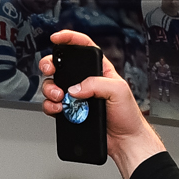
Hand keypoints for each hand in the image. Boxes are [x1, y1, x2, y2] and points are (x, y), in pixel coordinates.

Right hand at [40, 30, 166, 178]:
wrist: (125, 140)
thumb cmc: (127, 115)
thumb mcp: (118, 90)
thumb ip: (96, 83)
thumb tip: (75, 88)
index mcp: (99, 70)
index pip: (83, 47)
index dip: (69, 39)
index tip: (56, 38)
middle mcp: (85, 81)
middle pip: (60, 66)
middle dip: (50, 65)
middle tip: (50, 70)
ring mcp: (76, 97)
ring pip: (53, 86)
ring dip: (50, 90)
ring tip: (61, 98)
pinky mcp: (70, 113)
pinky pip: (53, 106)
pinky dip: (51, 106)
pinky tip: (59, 109)